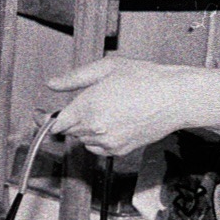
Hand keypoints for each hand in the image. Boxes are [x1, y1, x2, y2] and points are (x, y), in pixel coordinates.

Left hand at [47, 57, 200, 156]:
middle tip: (90, 103)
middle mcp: (96, 128)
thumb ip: (74, 78)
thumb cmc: (146, 79)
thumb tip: (52, 84)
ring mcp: (108, 142)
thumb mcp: (107, 68)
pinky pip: (97, 148)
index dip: (49, 119)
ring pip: (83, 140)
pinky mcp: (119, 150)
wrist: (175, 98)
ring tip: (108, 110)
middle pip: (69, 131)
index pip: (57, 122)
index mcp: (89, 106)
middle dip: (73, 119)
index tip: (43, 116)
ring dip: (86, 128)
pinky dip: (99, 139)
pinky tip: (114, 123)